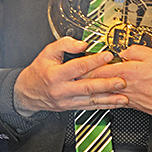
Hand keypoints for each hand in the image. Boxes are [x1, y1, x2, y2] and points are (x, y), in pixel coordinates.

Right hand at [13, 37, 128, 114]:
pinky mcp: (71, 107)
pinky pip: (90, 107)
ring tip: (124, 96)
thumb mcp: (47, 52)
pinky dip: (104, 105)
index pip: (78, 67)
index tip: (108, 56)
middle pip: (87, 87)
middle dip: (106, 84)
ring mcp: (67, 101)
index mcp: (56, 75)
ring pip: (91, 100)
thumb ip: (64, 44)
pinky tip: (114, 103)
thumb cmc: (39, 71)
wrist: (27, 93)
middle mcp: (62, 90)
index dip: (94, 61)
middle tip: (122, 81)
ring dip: (109, 99)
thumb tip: (82, 44)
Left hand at [83, 45, 151, 119]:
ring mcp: (126, 97)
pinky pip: (111, 101)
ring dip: (90, 89)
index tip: (79, 62)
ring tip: (78, 87)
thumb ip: (135, 51)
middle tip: (72, 75)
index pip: (100, 68)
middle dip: (83, 78)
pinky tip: (97, 98)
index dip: (88, 65)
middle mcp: (124, 86)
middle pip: (98, 81)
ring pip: (102, 92)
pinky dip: (102, 98)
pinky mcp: (130, 105)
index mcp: (128, 71)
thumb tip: (124, 51)